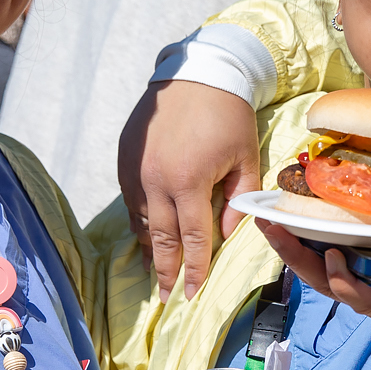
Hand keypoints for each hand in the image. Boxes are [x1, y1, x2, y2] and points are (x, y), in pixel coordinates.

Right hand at [118, 80, 261, 297]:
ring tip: (159, 270)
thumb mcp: (246, 157)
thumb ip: (239, 199)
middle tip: (168, 298)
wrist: (196, 72)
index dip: (195, 271)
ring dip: (152, 249)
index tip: (193, 295)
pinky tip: (150, 232)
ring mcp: (136, 171)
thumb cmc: (228, 115)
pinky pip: (132, 201)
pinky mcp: (124, 159)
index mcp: (189, 182)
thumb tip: (227, 232)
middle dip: (166, 272)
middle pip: (161, 240)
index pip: (193, 239)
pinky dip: (142, 221)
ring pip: (142, 222)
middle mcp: (156, 181)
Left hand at [256, 212, 370, 333]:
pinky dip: (301, 245)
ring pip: (315, 274)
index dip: (346, 282)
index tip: (334, 257)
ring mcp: (360, 286)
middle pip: (325, 283)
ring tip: (266, 218)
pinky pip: (320, 264)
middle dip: (297, 258)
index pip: (366, 298)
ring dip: (290, 248)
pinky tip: (286, 219)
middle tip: (272, 226)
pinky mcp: (355, 275)